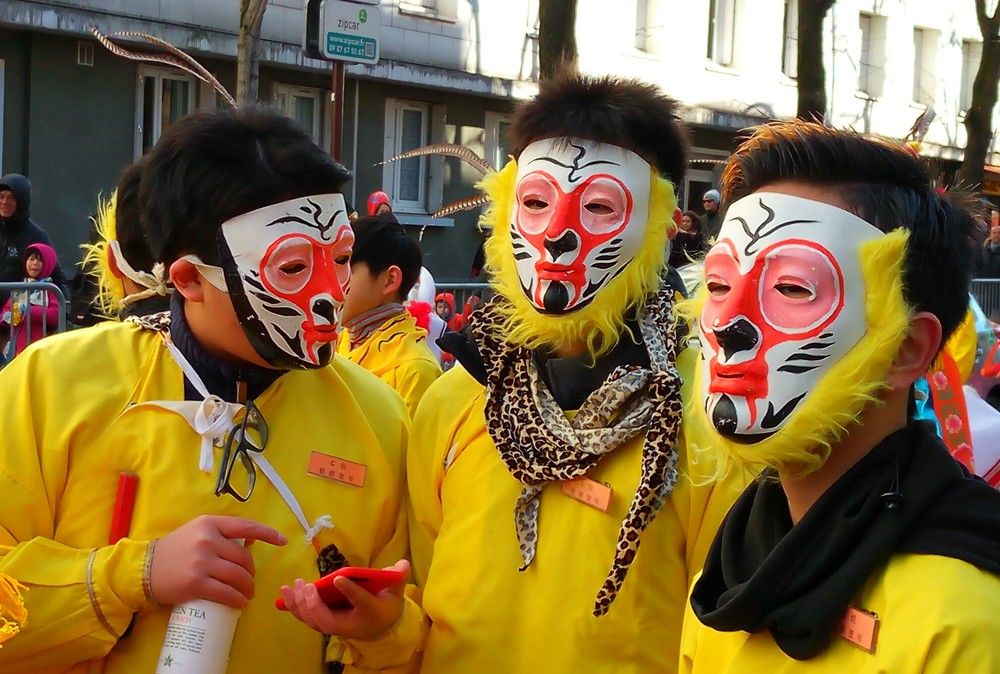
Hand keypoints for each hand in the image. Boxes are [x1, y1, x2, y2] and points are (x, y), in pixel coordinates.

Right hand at [150, 515, 286, 608]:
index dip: (268, 534)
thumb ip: (220, 534)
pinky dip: (238, 600)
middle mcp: (208, 540)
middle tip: (249, 580)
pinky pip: (227, 593)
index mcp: (209, 523)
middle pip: (244, 557)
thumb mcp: (196, 532)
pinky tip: (240, 603)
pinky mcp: (196, 583)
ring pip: (239, 576)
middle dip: (251, 572)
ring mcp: (202, 562)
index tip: (282, 541)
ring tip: (247, 594)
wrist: (143, 570)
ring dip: (248, 588)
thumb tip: (251, 542)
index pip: (246, 527)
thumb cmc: (173, 551)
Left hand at [279, 559, 408, 639]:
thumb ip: (397, 578)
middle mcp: (349, 624)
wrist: (380, 626)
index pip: (359, 602)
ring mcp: (335, 625)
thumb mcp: (396, 592)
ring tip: (292, 586)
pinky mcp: (324, 621)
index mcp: (369, 612)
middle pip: (327, 620)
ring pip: (312, 620)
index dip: (350, 591)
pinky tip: (286, 591)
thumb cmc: (386, 606)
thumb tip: (401, 565)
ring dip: (299, 604)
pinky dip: (294, 606)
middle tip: (308, 586)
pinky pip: (307, 617)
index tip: (338, 578)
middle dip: (314, 605)